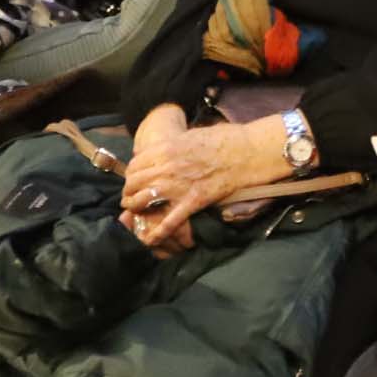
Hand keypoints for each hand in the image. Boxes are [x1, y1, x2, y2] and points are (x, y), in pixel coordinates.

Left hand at [121, 115, 280, 249]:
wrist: (247, 151)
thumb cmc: (223, 139)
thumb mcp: (190, 135)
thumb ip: (171, 146)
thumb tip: (160, 153)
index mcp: (166, 148)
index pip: (134, 164)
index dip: (131, 174)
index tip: (134, 180)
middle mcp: (167, 167)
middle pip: (134, 183)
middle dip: (129, 192)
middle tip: (131, 198)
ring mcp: (179, 185)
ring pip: (144, 200)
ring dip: (136, 208)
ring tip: (137, 213)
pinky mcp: (194, 200)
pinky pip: (170, 220)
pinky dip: (158, 232)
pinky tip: (150, 240)